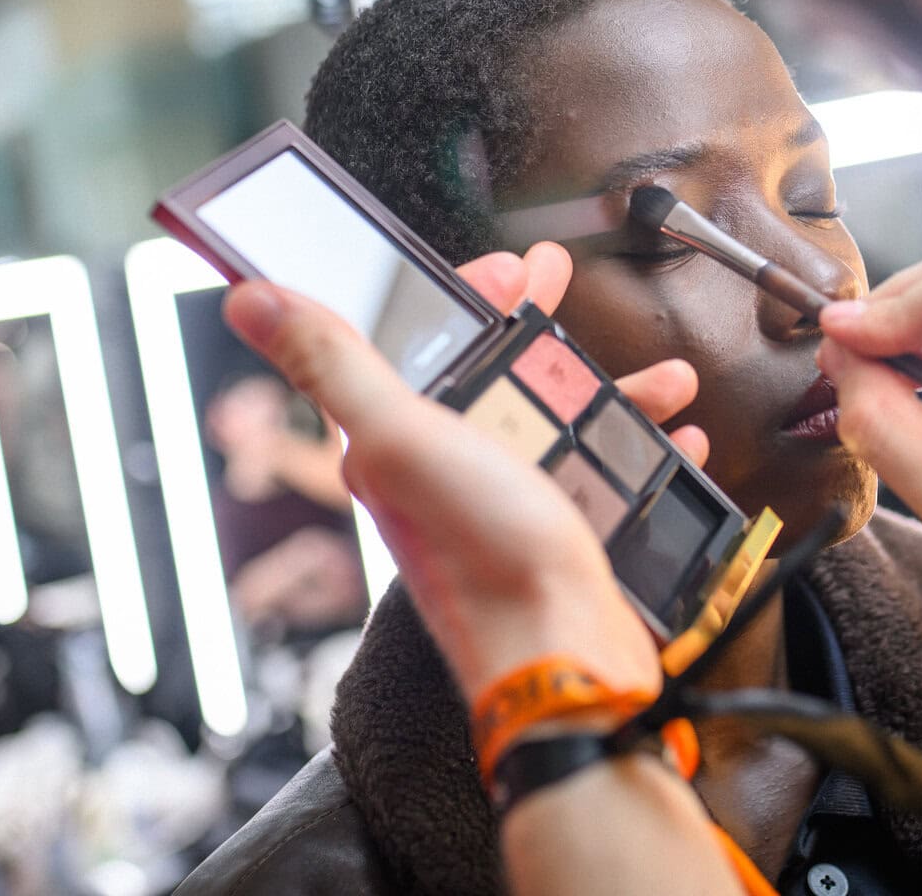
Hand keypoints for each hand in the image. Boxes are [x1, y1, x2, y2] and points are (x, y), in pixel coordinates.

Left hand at [223, 241, 702, 701]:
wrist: (559, 654)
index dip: (467, 298)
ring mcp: (506, 503)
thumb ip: (333, 364)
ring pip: (556, 421)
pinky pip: (602, 477)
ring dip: (604, 387)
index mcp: (400, 441)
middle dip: (534, 326)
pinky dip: (637, 451)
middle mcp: (446, 471)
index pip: (422, 346)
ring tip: (655, 375)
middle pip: (492, 375)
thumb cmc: (478, 556)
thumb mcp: (403, 436)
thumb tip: (252, 300)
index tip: (509, 268)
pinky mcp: (559, 535)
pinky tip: (669, 439)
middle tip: (559, 283)